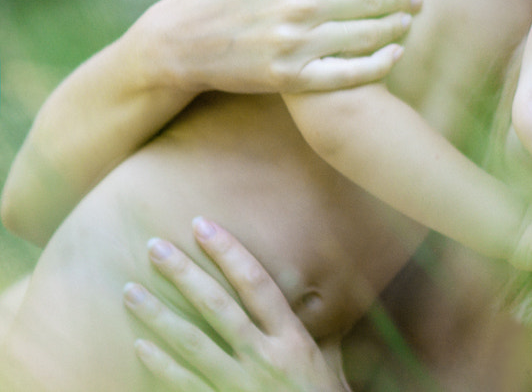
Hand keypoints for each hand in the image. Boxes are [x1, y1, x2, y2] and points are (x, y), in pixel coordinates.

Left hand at [123, 218, 349, 391]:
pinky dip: (161, 366)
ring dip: (159, 316)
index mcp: (293, 339)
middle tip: (155, 247)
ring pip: (192, 343)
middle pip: (218, 307)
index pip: (257, 284)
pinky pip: (183, 384)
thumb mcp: (331, 365)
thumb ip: (323, 333)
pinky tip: (139, 346)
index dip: (229, 252)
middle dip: (184, 274)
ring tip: (130, 292)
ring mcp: (240, 384)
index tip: (203, 225)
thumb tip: (322, 301)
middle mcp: (264, 357)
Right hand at [140, 0, 419, 94]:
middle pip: (370, 1)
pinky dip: (378, 65)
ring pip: (365, 35)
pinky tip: (395, 55)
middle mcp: (299, 4)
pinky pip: (348, 74)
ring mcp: (297, 43)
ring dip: (396, 27)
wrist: (181, 40)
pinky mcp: (292, 77)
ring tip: (409, 21)